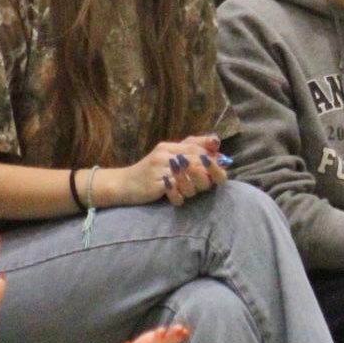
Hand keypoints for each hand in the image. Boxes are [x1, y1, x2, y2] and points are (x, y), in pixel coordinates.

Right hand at [114, 136, 230, 207]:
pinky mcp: (155, 184)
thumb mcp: (167, 156)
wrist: (123, 184)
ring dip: (195, 184)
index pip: (196, 147)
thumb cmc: (149, 172)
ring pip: (187, 175)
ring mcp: (159, 169)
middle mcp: (164, 155)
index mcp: (169, 147)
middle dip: (206, 172)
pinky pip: (175, 189)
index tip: (220, 165)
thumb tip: (216, 144)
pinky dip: (180, 195)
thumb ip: (189, 148)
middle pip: (195, 160)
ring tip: (195, 189)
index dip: (211, 156)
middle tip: (210, 181)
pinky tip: (179, 198)